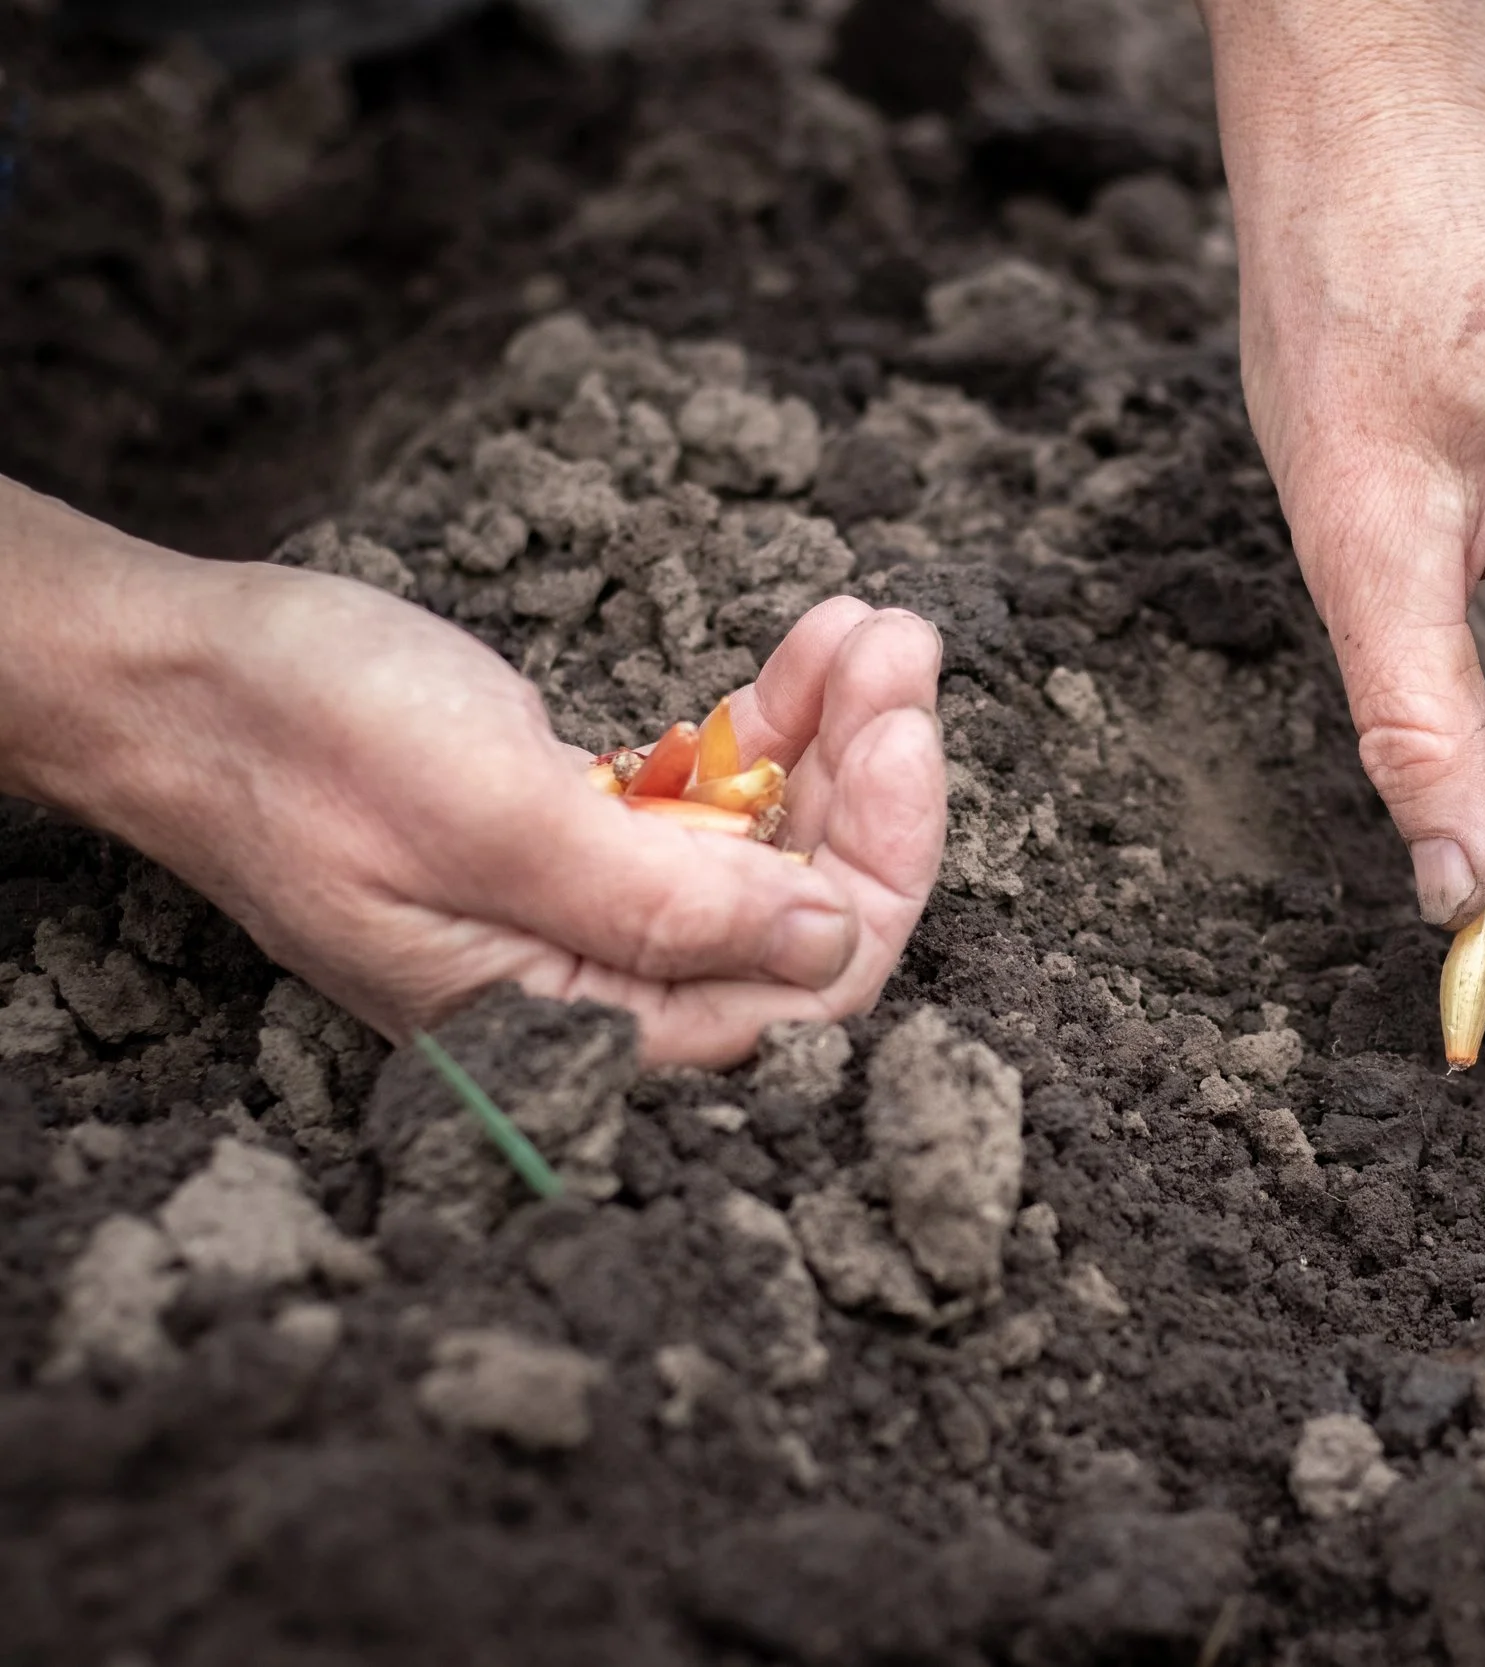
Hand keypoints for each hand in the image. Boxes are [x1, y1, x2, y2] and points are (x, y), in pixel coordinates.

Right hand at [10, 507, 942, 1065]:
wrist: (180, 671)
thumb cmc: (300, 740)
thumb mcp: (489, 817)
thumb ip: (660, 902)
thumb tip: (824, 942)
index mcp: (567, 1029)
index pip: (792, 998)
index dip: (874, 873)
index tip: (905, 741)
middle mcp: (594, 990)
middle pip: (800, 918)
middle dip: (868, 783)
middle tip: (901, 653)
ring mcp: (592, 912)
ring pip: (769, 846)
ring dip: (833, 734)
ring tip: (872, 629)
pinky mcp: (584, 840)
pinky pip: (714, 800)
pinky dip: (768, 724)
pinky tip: (814, 646)